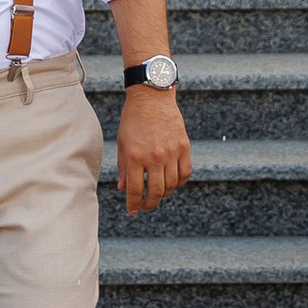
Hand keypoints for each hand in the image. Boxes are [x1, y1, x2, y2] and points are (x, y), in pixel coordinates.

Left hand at [114, 85, 191, 216]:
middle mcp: (154, 156)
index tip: (133, 211)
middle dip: (150, 204)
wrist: (151, 96)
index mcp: (135, 156)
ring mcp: (171, 152)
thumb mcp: (122, 143)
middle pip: (156, 192)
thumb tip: (124, 189)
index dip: (134, 205)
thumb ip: (123, 167)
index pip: (136, 190)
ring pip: (172, 185)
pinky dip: (179, 182)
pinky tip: (172, 182)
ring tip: (158, 193)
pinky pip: (185, 173)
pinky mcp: (184, 146)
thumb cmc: (132, 119)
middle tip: (145, 206)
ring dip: (165, 194)